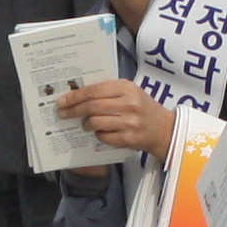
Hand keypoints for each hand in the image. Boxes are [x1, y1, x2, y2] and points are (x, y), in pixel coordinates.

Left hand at [56, 76, 177, 157]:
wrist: (164, 128)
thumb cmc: (142, 108)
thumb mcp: (130, 92)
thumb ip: (108, 91)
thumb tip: (78, 95)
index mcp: (127, 88)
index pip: (94, 90)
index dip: (75, 96)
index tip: (62, 100)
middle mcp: (128, 104)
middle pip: (92, 106)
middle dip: (73, 110)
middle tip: (63, 113)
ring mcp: (129, 122)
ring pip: (95, 122)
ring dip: (86, 124)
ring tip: (85, 123)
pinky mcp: (128, 138)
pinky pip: (103, 137)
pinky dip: (98, 135)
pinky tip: (100, 132)